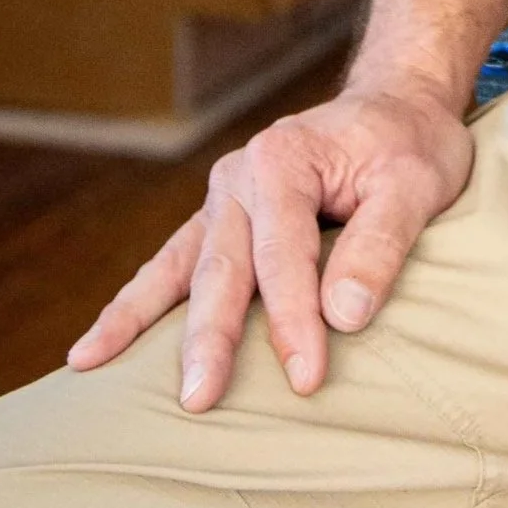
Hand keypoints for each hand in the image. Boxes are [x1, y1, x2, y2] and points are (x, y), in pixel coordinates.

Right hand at [66, 82, 472, 410]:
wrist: (395, 107)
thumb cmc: (410, 146)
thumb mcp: (417, 184)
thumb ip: (381, 245)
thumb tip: (343, 315)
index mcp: (283, 159)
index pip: (284, 255)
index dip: (294, 319)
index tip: (306, 378)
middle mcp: (238, 177)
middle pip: (222, 268)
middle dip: (210, 337)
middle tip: (199, 400)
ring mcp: (221, 202)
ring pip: (178, 269)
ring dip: (140, 322)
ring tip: (90, 365)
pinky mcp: (217, 224)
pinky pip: (170, 268)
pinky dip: (134, 306)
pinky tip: (93, 348)